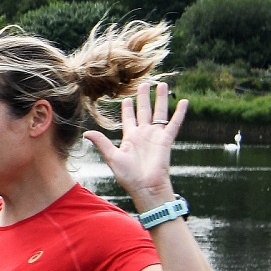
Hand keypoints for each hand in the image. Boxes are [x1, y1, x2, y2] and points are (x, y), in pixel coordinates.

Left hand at [84, 79, 187, 209]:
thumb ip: (102, 142)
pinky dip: (179, 113)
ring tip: (162, 84)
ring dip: (161, 99)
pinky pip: (174, 123)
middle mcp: (144, 134)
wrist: (145, 186)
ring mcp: (156, 136)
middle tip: (144, 84)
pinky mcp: (166, 140)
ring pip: (159, 113)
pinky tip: (183, 101)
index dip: (128, 109)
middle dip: (144, 97)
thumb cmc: (128, 175)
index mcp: (130, 138)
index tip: (126, 98)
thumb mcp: (112, 157)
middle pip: (144, 111)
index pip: (129, 119)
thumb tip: (87, 133)